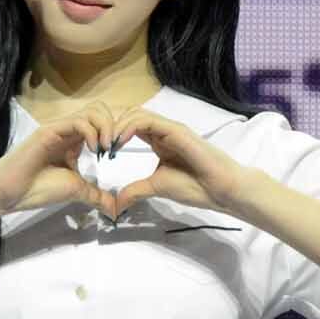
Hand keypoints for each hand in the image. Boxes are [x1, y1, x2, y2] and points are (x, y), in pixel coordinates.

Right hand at [0, 96, 119, 217]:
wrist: (10, 193)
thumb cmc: (38, 189)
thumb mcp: (76, 190)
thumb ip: (96, 195)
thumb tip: (114, 210)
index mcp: (75, 140)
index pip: (102, 122)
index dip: (115, 132)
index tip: (118, 153)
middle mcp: (69, 130)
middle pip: (100, 109)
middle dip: (114, 125)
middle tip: (114, 148)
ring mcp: (59, 128)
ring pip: (92, 111)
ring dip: (106, 127)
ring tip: (106, 148)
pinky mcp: (50, 130)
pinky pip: (78, 121)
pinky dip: (92, 132)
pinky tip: (94, 150)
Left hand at [110, 107, 248, 217]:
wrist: (221, 190)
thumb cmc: (196, 187)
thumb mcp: (156, 188)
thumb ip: (135, 191)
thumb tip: (115, 205)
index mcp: (158, 141)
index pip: (130, 126)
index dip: (112, 134)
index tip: (99, 152)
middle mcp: (163, 130)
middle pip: (130, 115)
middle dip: (111, 126)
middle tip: (98, 145)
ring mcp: (170, 128)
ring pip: (136, 114)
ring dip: (117, 126)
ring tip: (106, 145)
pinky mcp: (176, 130)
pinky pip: (148, 121)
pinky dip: (129, 128)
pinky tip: (119, 142)